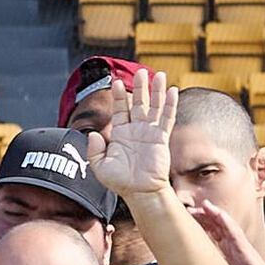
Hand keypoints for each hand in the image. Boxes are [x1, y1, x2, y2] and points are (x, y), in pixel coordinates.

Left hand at [83, 65, 177, 200]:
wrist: (140, 193)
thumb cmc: (121, 182)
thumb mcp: (100, 167)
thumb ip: (94, 150)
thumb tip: (93, 133)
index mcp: (121, 134)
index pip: (120, 109)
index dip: (118, 96)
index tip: (115, 82)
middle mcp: (136, 130)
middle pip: (138, 103)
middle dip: (140, 87)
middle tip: (141, 71)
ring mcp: (149, 133)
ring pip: (154, 107)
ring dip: (156, 91)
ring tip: (159, 74)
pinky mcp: (161, 138)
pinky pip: (166, 118)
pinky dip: (170, 105)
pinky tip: (172, 91)